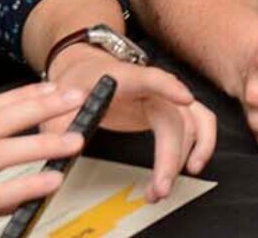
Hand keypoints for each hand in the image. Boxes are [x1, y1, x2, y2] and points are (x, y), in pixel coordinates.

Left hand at [44, 49, 216, 201]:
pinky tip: (191, 165)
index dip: (169, 87)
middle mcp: (152, 87)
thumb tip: (66, 148)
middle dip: (171, 155)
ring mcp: (165, 97)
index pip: (151, 79)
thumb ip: (62, 126)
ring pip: (192, 122)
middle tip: (159, 187)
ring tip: (165, 186)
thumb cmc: (78, 83)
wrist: (86, 70)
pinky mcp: (170, 108)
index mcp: (124, 78)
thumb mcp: (57, 104)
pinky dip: (201, 143)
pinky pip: (198, 123)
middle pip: (173, 117)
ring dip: (186, 155)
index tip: (184, 99)